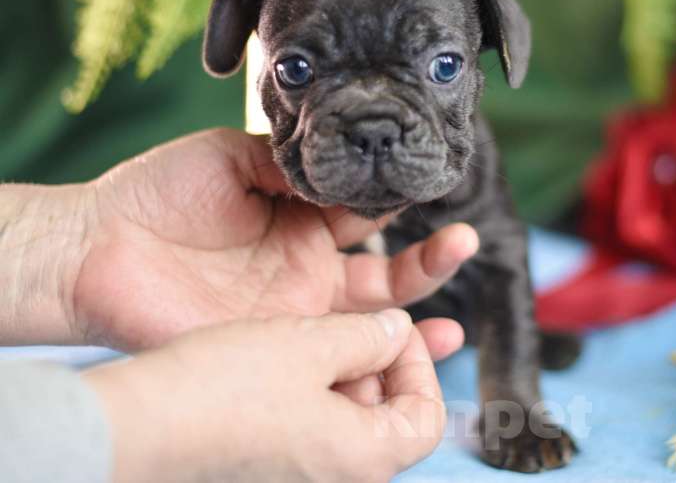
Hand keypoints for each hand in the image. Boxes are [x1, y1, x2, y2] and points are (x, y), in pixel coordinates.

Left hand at [72, 128, 477, 349]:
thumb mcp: (229, 156)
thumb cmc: (157, 193)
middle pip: (384, 270)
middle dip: (429, 259)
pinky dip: (376, 354)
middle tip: (465, 240)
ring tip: (456, 313)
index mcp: (300, 219)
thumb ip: (288, 158)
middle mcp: (307, 267)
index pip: (365, 211)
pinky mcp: (275, 346)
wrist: (98, 248)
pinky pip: (335, 354)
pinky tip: (413, 344)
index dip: (400, 200)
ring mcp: (295, 310)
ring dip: (418, 310)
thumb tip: (338, 154)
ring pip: (370, 316)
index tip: (432, 182)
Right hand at [85, 309, 452, 482]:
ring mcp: (301, 469)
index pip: (427, 419)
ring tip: (314, 328)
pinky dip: (311, 381)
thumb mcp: (312, 345)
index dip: (421, 365)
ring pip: (347, 411)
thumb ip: (369, 335)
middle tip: (353, 320)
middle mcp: (338, 473)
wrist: (137, 425)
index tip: (397, 327)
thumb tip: (398, 328)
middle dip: (380, 360)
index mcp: (365, 457)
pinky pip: (308, 418)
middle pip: (389, 414)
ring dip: (342, 365)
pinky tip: (285, 347)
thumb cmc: (224, 391)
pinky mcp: (268, 458)